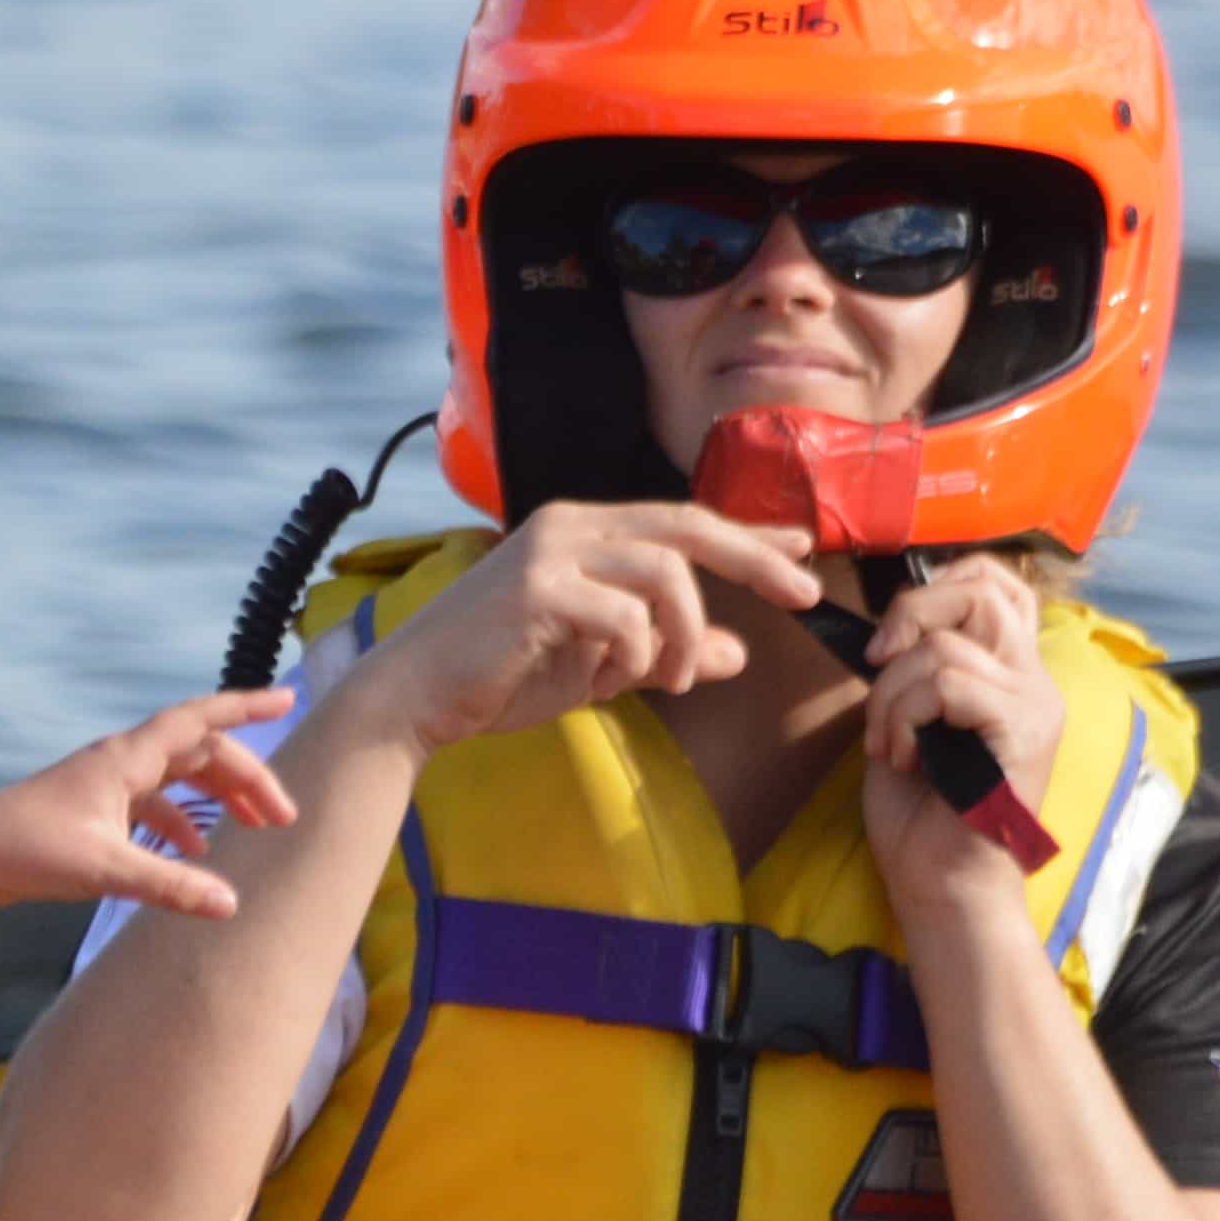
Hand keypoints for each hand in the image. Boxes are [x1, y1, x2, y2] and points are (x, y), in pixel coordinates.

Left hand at [0, 691, 303, 924]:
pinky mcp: (95, 809)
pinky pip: (154, 804)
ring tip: (255, 829)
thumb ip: (170, 885)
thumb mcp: (106, 870)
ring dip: (218, 796)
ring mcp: (107, 784)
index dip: (246, 708)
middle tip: (283, 817)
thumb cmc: (28, 851)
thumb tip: (231, 903)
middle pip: (199, 753)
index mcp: (126, 759)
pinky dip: (182, 822)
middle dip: (246, 778)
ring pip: (179, 776)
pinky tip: (195, 856)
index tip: (288, 700)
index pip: (199, 720)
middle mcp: (121, 762)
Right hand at [358, 502, 827, 754]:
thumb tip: (739, 653)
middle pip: (687, 525)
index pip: (683, 522)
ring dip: (687, 631)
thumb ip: (664, 652)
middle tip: (802, 594)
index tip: (802, 551)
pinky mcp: (536, 588)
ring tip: (678, 678)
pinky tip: (617, 679)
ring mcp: (551, 551)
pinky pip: (623, 614)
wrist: (416, 698)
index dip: (747, 536)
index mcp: (585, 533)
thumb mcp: (601, 666)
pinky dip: (636, 653)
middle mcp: (570, 526)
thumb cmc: (501, 677)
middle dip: (753, 558)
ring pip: (663, 571)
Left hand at [859, 561, 1067, 909]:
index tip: (891, 637)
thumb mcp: (913, 721)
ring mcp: (1035, 704)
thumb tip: (890, 627)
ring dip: (891, 692)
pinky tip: (903, 757)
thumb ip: (918, 668)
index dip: (940, 585)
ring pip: (946, 645)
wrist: (944, 888)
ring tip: (888, 743)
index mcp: (1013, 676)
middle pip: (982, 589)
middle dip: (911, 613)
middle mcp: (1036, 681)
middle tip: (878, 663)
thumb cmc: (923, 817)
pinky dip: (905, 716)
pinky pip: (947, 684)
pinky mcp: (1023, 730)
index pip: (999, 584)